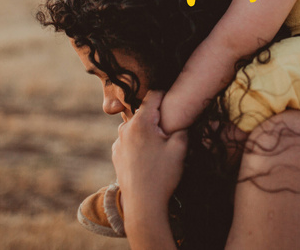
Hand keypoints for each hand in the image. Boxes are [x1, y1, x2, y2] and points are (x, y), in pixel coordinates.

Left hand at [112, 91, 188, 219]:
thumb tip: (183, 118)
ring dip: (147, 131)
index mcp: (141, 122)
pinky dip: (139, 143)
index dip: (166, 95)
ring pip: (136, 127)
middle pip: (143, 112)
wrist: (143, 204)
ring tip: (159, 146)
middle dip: (157, 116)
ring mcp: (118, 142)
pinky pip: (129, 141)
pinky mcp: (116, 154)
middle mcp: (125, 128)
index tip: (175, 101)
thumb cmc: (163, 175)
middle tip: (170, 128)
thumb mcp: (180, 148)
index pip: (154, 95)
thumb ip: (182, 127)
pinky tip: (149, 158)